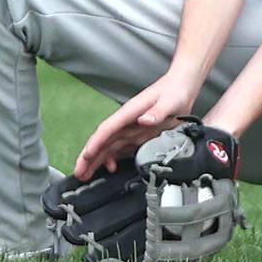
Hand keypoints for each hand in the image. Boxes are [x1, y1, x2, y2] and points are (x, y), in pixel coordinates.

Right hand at [74, 75, 196, 179]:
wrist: (182, 86)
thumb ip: (157, 111)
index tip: (87, 155)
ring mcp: (132, 128)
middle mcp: (127, 121)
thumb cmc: (174, 90)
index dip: (97, 143)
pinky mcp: (139, 134)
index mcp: (130, 112)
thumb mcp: (170, 101)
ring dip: (97, 160)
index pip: (108, 129)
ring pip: (109, 146)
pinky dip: (113, 158)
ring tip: (86, 175)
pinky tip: (110, 168)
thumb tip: (144, 120)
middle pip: (104, 140)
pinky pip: (121, 148)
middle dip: (89, 156)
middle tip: (79, 172)